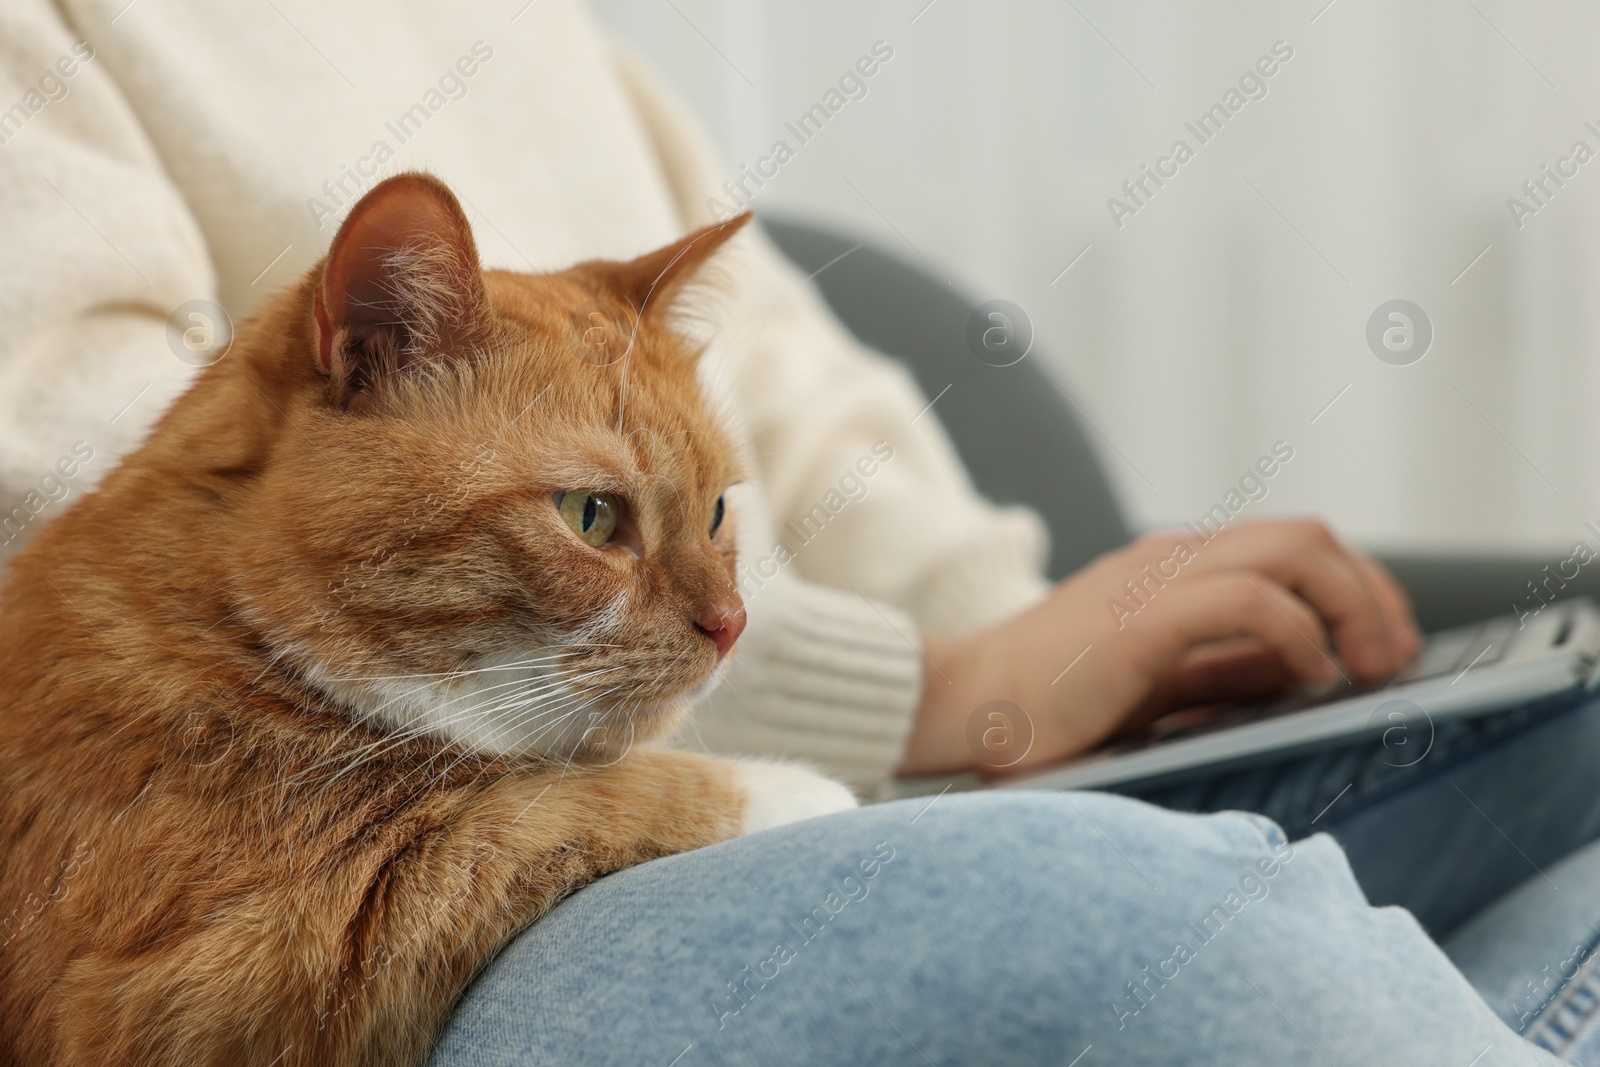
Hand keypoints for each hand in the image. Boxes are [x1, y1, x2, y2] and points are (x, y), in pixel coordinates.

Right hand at [898, 518, 1422, 776]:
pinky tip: (1309, 674)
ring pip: (1293, 548)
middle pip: (1306, 535)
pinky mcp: (1139, 616)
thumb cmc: (1045, 707)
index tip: (1386, 645)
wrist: (956, 707)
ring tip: (1367, 665)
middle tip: (1394, 657)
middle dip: (1371, 592)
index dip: (1359, 588)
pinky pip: (1247, 599)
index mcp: (1171, 570)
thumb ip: (1226, 669)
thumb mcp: (1158, 684)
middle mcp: (1169, 560)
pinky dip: (1298, 630)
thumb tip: (1310, 670)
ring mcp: (1153, 579)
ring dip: (1353, 603)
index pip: (1292, 546)